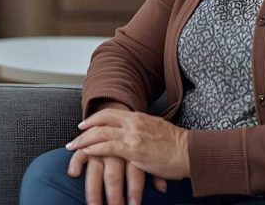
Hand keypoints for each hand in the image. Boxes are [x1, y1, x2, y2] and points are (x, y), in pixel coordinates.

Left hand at [66, 108, 190, 180]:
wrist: (190, 152)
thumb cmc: (177, 146)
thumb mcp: (157, 130)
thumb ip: (143, 130)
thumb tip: (135, 136)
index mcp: (139, 117)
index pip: (111, 113)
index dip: (95, 118)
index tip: (85, 123)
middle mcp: (133, 123)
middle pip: (102, 119)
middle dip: (85, 127)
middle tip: (75, 134)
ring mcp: (133, 135)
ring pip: (100, 133)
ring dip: (84, 140)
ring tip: (74, 147)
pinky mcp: (134, 150)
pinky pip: (108, 148)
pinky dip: (94, 149)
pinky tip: (86, 153)